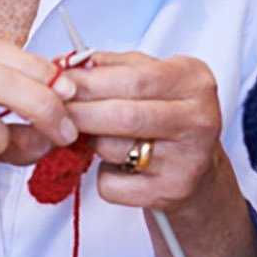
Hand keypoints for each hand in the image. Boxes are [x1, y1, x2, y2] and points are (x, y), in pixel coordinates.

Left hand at [66, 51, 230, 212]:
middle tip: (57, 110)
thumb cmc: (168, 113)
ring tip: (101, 136)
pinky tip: (119, 166)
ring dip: (93, 142)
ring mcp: (188, 160)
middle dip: (80, 112)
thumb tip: (65, 64)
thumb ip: (111, 66)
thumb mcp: (150, 76)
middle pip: (124, 115)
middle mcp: (199, 120)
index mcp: (194, 82)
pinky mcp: (170, 192)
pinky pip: (112, 183)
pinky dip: (103, 174)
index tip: (62, 83)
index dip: (90, 82)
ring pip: (112, 149)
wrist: (198, 164)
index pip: (134, 79)